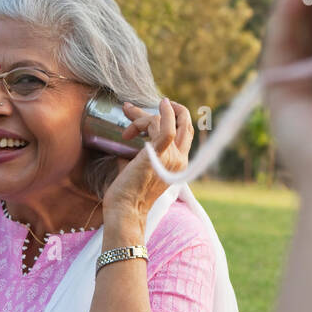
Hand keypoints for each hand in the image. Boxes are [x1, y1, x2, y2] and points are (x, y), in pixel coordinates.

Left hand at [100, 97, 193, 228]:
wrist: (125, 209)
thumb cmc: (127, 192)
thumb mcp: (138, 166)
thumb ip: (138, 151)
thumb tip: (128, 136)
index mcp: (179, 165)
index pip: (186, 134)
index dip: (176, 118)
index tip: (158, 109)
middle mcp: (180, 160)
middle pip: (185, 124)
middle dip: (173, 109)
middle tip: (158, 102)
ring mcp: (171, 157)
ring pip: (164, 122)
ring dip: (143, 116)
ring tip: (127, 119)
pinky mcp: (159, 154)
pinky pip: (166, 127)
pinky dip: (163, 113)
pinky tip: (159, 104)